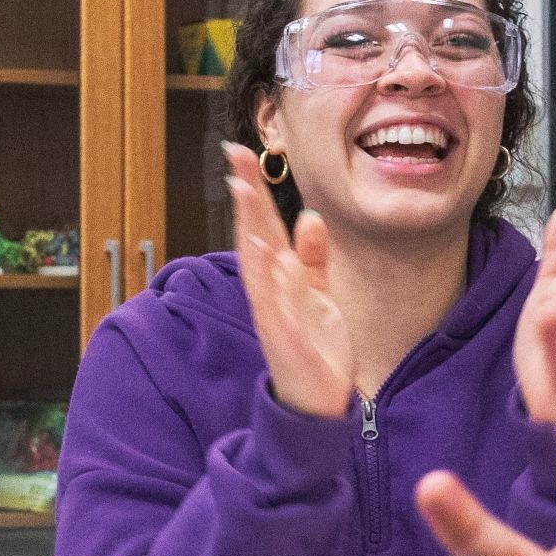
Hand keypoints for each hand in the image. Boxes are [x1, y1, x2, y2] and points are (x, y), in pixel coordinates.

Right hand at [224, 143, 353, 418]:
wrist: (317, 402)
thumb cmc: (314, 346)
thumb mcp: (319, 295)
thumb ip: (313, 259)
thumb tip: (310, 218)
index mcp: (278, 281)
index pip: (261, 228)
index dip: (253, 191)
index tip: (243, 152)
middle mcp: (270, 296)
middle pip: (254, 240)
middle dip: (246, 200)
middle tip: (237, 158)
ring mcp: (277, 320)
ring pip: (262, 273)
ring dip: (254, 236)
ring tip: (249, 199)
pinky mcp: (291, 345)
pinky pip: (286, 313)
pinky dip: (282, 290)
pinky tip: (282, 265)